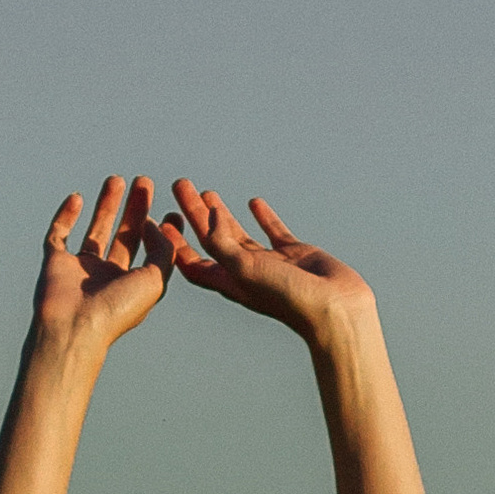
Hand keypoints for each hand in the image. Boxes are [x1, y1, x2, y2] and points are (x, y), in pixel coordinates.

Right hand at [29, 178, 171, 357]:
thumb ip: (162, 249)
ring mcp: (80, 269)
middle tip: (144, 181)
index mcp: (132, 283)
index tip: (171, 210)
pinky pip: (59, 234)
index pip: (149, 251)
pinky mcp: (55, 262)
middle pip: (124, 234)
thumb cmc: (117, 310)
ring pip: (95, 229)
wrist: (74, 327)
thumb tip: (152, 224)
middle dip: (135, 208)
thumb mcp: (155, 278)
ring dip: (106, 205)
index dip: (160, 230)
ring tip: (116, 179)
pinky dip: (66, 216)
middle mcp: (108, 275)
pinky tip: (77, 198)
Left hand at [159, 186, 374, 343]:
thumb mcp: (246, 271)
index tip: (159, 219)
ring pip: (239, 233)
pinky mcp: (294, 255)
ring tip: (206, 191)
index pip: (192, 261)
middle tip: (179, 185)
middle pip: (211, 239)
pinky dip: (263, 217)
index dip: (174, 241)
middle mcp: (246, 273)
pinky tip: (254, 202)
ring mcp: (270, 264)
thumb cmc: (288, 298)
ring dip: (221, 213)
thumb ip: (223, 244)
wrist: (335, 309)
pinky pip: (273, 232)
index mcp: (230, 283)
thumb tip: (208, 215)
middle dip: (193, 214)